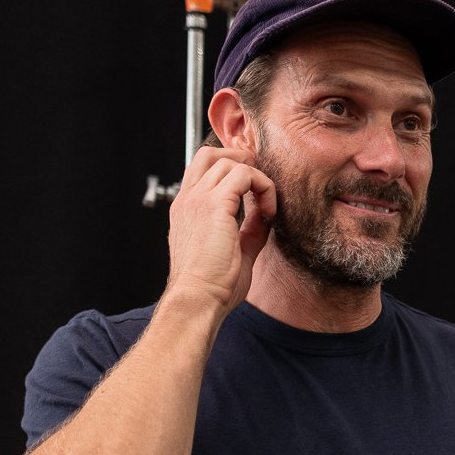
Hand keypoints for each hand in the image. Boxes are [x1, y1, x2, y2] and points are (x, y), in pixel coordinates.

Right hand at [165, 145, 274, 313]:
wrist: (198, 299)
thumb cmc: (211, 286)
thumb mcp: (234, 251)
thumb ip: (247, 229)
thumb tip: (263, 217)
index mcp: (186, 210)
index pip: (202, 171)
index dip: (230, 169)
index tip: (254, 190)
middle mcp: (188, 200)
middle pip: (210, 155)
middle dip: (239, 158)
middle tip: (260, 181)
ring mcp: (198, 200)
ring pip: (230, 162)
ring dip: (257, 178)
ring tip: (268, 207)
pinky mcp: (214, 205)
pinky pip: (244, 175)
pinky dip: (263, 187)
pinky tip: (268, 212)